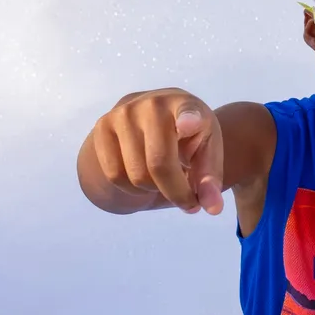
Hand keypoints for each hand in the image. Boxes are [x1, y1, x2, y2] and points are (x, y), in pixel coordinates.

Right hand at [85, 88, 225, 213]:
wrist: (148, 117)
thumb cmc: (186, 135)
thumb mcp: (205, 151)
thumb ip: (210, 179)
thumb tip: (212, 209)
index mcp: (185, 105)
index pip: (187, 111)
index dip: (188, 118)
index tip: (190, 124)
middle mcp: (152, 104)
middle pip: (160, 164)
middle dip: (177, 194)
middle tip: (189, 204)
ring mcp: (123, 114)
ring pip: (136, 176)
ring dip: (154, 190)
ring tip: (165, 181)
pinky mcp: (102, 128)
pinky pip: (115, 175)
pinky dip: (132, 188)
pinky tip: (143, 177)